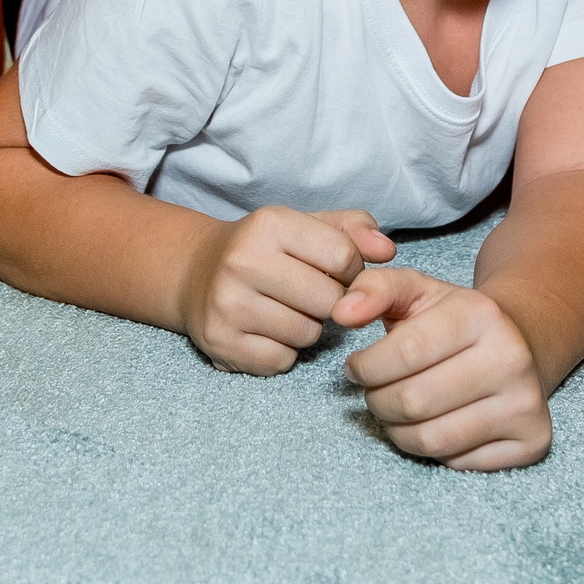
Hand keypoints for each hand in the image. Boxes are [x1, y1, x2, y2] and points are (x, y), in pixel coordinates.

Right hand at [178, 208, 395, 375]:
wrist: (194, 272)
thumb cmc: (264, 249)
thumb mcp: (305, 225)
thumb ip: (353, 230)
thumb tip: (388, 251)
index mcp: (270, 223)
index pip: (345, 258)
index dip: (350, 270)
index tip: (332, 271)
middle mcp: (244, 261)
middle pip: (329, 301)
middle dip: (329, 302)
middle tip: (307, 294)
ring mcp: (228, 304)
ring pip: (308, 335)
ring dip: (306, 328)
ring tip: (285, 310)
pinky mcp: (221, 342)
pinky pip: (282, 360)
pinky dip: (282, 351)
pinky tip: (265, 330)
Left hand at [335, 269, 551, 469]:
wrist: (520, 344)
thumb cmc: (454, 320)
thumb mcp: (416, 291)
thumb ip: (373, 288)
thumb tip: (342, 312)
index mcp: (481, 313)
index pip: (404, 353)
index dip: (366, 367)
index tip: (356, 368)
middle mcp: (511, 358)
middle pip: (413, 402)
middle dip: (378, 400)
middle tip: (375, 391)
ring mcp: (526, 403)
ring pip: (431, 440)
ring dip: (397, 430)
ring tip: (396, 409)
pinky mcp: (532, 440)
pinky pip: (457, 462)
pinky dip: (432, 449)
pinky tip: (433, 423)